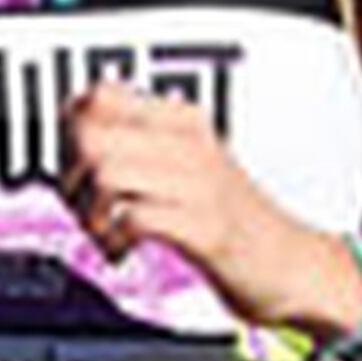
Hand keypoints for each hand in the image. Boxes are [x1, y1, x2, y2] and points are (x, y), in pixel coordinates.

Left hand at [58, 80, 359, 329]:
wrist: (292, 265)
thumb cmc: (232, 219)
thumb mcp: (185, 167)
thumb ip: (138, 147)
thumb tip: (73, 140)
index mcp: (182, 121)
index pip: (101, 95)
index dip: (69, 130)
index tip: (72, 162)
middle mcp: (189, 144)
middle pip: (92, 133)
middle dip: (71, 175)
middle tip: (83, 205)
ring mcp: (200, 184)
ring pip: (107, 172)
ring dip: (90, 212)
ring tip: (104, 232)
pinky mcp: (205, 227)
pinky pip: (136, 217)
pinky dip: (115, 239)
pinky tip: (123, 251)